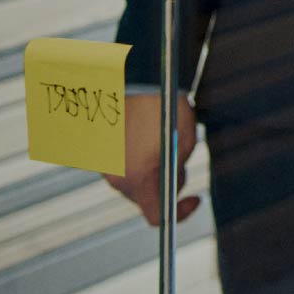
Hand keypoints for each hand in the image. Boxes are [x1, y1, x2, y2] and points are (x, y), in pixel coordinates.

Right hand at [103, 93, 198, 226]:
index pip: (157, 216)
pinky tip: (143, 133)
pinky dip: (135, 156)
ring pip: (134, 179)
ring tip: (158, 135)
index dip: (180, 213)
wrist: (134, 77)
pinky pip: (122, 164)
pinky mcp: (98, 152)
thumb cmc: (162, 106)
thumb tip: (173, 182)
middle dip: (166, 181)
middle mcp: (116, 178)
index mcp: (138, 180)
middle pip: (146, 196)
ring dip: (150, 168)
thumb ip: (177, 170)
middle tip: (179, 154)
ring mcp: (104, 165)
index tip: (194, 199)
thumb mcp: (183, 142)